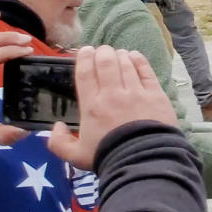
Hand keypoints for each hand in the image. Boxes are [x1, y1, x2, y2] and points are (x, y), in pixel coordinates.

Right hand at [47, 46, 177, 170]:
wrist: (143, 161)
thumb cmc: (108, 157)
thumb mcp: (76, 156)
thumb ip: (59, 143)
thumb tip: (56, 127)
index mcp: (92, 105)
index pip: (86, 73)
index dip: (85, 58)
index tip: (85, 51)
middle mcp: (113, 94)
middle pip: (107, 63)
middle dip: (103, 52)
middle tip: (103, 51)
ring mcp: (136, 93)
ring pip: (126, 64)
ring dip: (120, 55)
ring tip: (118, 53)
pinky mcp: (156, 95)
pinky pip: (146, 72)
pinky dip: (139, 61)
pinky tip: (134, 56)